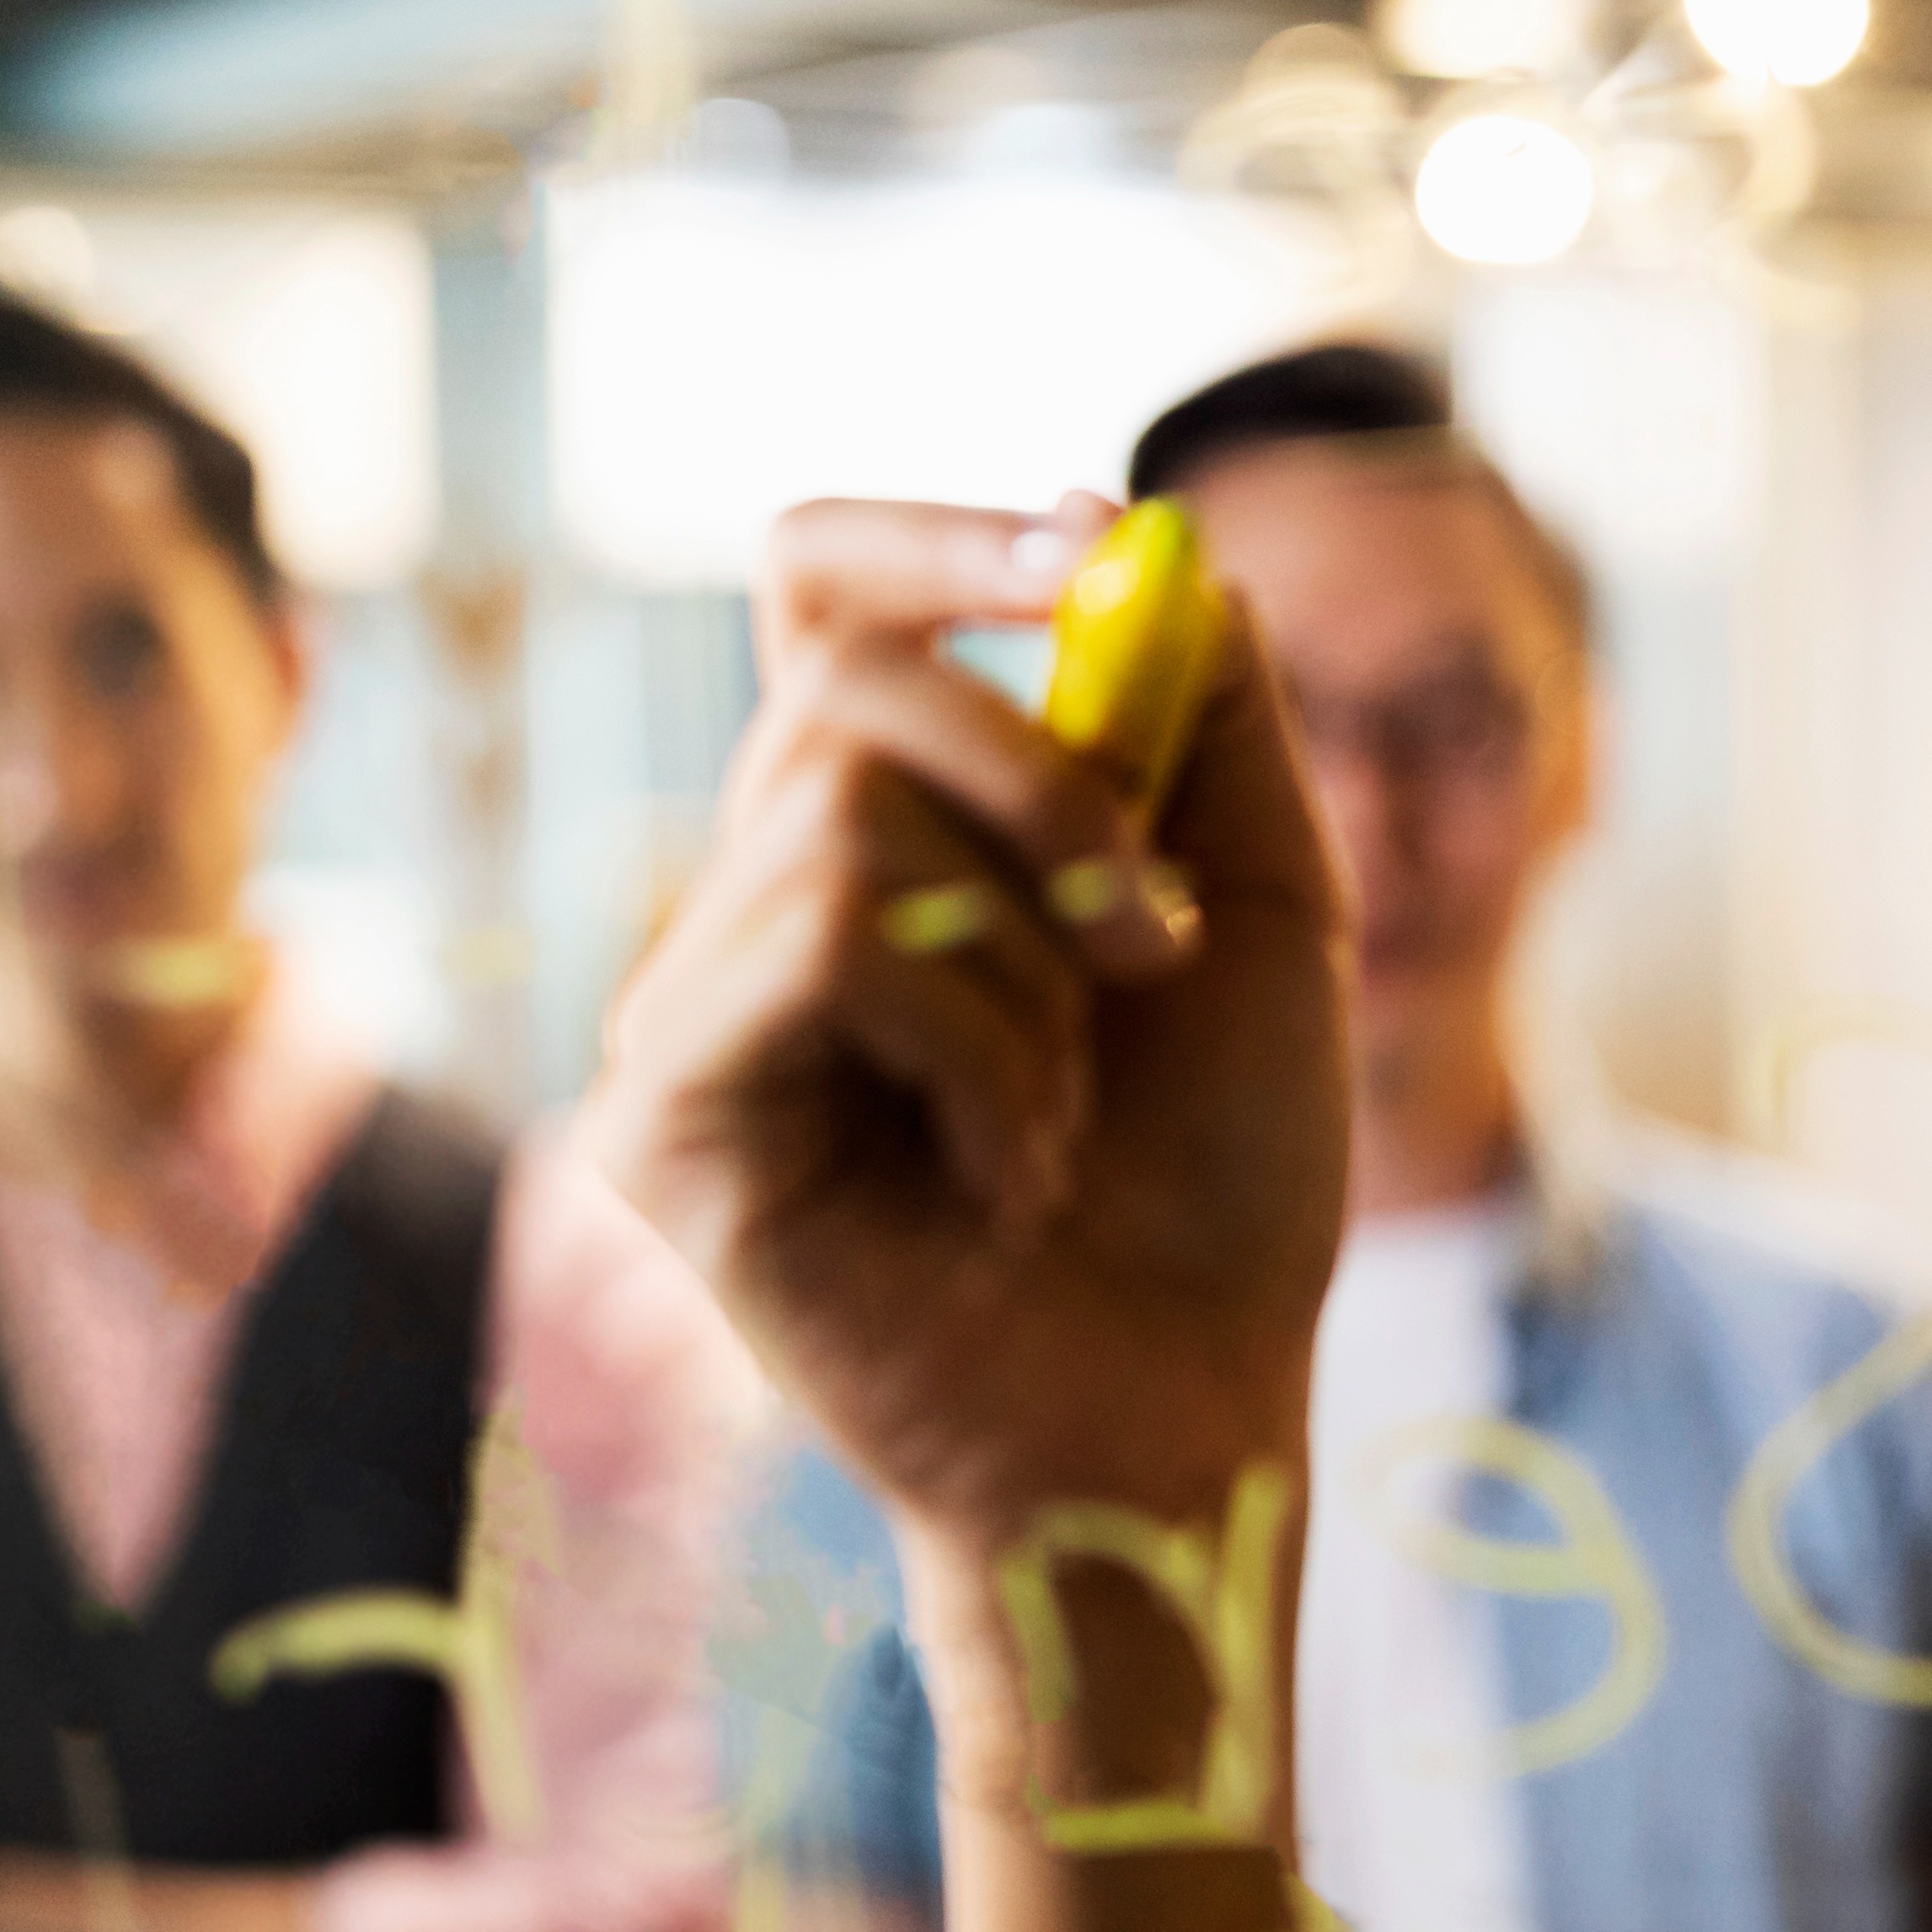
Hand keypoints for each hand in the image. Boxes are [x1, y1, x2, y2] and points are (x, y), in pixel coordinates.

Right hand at [581, 497, 1349, 1553]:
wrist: (1193, 1403)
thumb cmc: (1219, 1175)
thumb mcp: (1267, 898)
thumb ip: (1209, 709)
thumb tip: (1132, 528)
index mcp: (887, 823)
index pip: (823, 590)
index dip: (933, 536)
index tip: (1086, 551)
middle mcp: (759, 894)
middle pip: (841, 678)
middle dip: (1049, 780)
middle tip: (1158, 937)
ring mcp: (693, 1005)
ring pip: (838, 809)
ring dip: (1028, 954)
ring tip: (1071, 1105)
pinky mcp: (663, 1111)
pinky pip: (818, 948)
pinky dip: (974, 1048)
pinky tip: (1007, 1174)